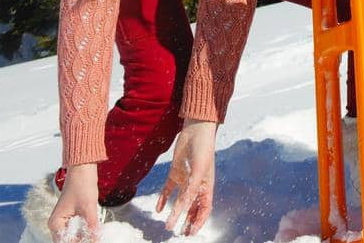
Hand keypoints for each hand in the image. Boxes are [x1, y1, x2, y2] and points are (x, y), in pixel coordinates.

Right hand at [49, 163, 100, 241]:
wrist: (83, 169)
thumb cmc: (82, 185)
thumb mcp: (89, 208)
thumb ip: (92, 227)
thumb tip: (96, 240)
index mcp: (56, 224)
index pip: (66, 242)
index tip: (93, 241)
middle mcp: (58, 225)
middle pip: (69, 241)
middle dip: (83, 240)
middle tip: (96, 238)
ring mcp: (65, 221)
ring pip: (75, 236)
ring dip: (85, 237)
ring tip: (97, 236)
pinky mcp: (73, 217)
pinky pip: (79, 229)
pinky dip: (86, 231)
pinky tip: (96, 231)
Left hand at [158, 118, 217, 234]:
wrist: (195, 130)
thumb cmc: (203, 150)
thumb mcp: (199, 172)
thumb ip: (191, 190)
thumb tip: (183, 208)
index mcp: (206, 186)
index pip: (204, 208)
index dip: (199, 221)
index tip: (191, 233)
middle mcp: (196, 185)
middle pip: (192, 207)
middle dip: (188, 221)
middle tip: (181, 234)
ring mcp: (185, 179)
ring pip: (180, 201)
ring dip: (175, 213)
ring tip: (169, 226)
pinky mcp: (174, 173)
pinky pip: (168, 190)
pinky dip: (163, 199)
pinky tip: (157, 209)